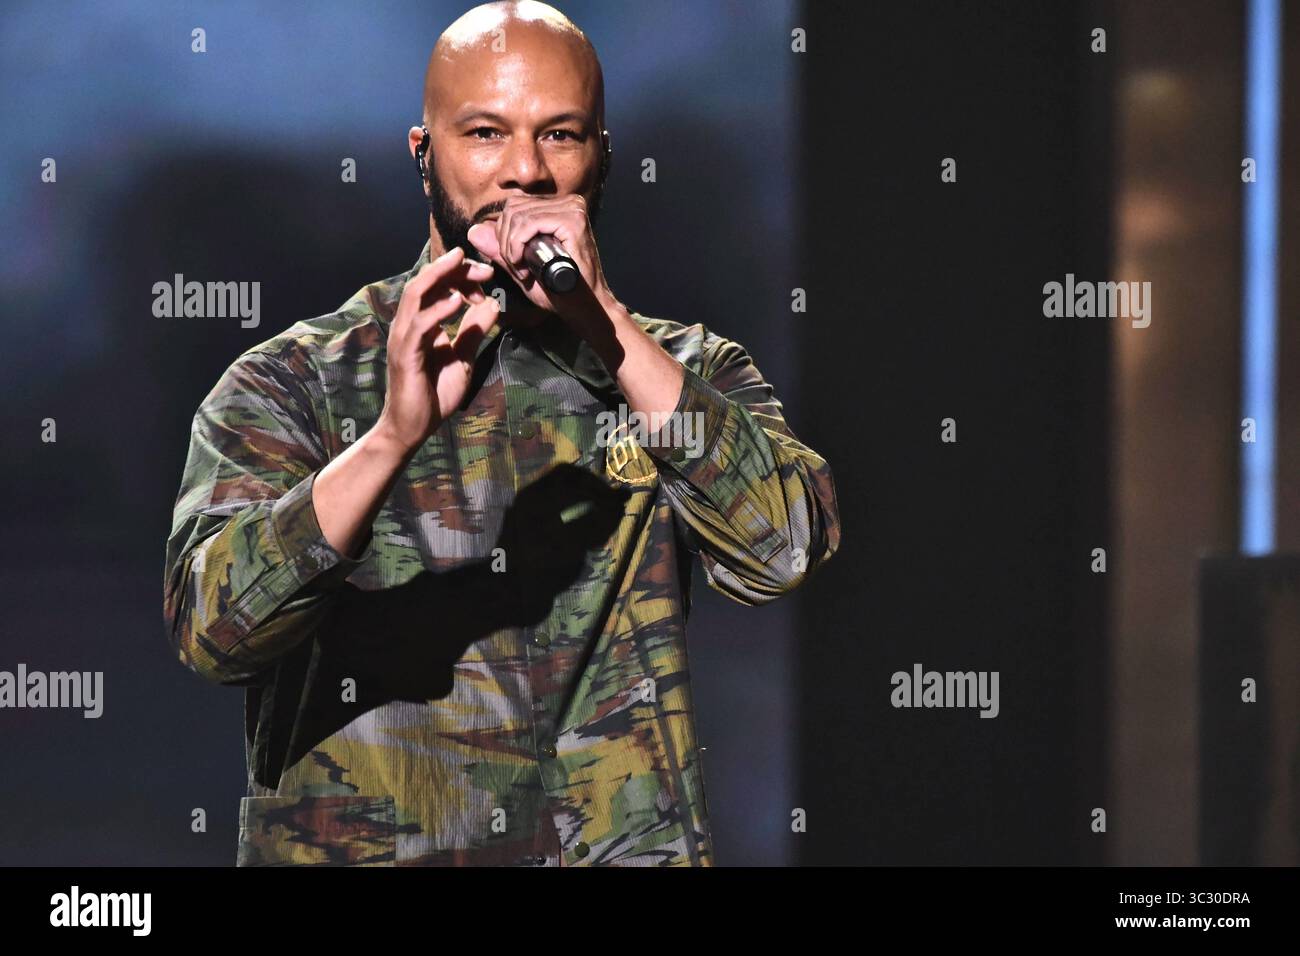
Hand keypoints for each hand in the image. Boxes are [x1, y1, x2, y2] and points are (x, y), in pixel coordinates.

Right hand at [375, 246, 499, 455]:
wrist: (412, 427)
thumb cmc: (434, 394)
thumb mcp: (463, 358)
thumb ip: (474, 332)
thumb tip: (493, 304)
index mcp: (422, 323)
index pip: (437, 287)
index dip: (461, 277)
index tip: (487, 278)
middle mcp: (409, 325)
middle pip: (426, 282)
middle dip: (453, 269)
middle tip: (483, 267)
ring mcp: (404, 338)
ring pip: (416, 294)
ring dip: (441, 277)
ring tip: (462, 264)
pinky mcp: (405, 354)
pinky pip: (420, 325)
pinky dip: (438, 310)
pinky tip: (458, 301)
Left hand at [466, 194, 614, 322]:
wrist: (585, 308)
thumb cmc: (559, 291)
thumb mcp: (521, 268)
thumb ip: (499, 249)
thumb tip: (474, 230)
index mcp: (558, 208)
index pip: (514, 207)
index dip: (504, 235)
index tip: (515, 264)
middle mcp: (567, 202)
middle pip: (512, 208)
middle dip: (504, 241)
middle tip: (517, 269)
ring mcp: (572, 209)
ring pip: (516, 215)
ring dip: (510, 247)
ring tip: (523, 271)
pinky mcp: (572, 220)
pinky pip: (527, 224)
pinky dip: (517, 246)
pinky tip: (524, 267)